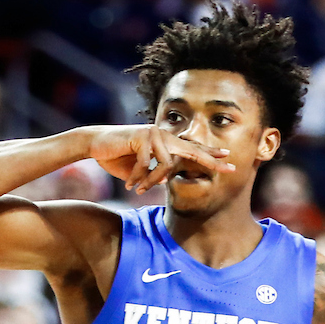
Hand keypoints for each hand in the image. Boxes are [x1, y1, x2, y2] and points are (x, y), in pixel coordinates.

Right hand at [86, 125, 233, 193]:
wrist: (95, 144)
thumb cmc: (116, 157)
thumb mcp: (140, 169)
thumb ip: (155, 173)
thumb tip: (168, 181)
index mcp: (166, 142)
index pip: (192, 148)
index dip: (210, 153)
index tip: (227, 157)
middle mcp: (164, 135)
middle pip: (193, 150)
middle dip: (211, 161)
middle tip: (229, 170)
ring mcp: (154, 133)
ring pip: (166, 165)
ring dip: (151, 182)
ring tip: (139, 190)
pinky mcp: (142, 136)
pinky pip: (148, 164)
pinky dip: (138, 177)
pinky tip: (129, 183)